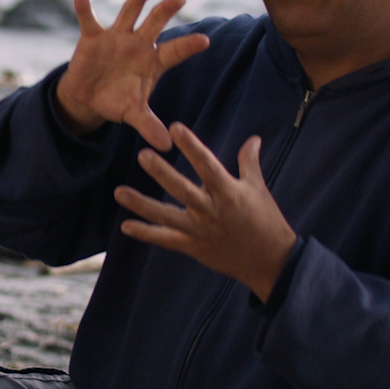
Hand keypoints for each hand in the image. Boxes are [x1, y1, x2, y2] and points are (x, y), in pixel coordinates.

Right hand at [54, 0, 210, 149]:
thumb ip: (149, 125)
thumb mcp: (133, 114)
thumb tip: (166, 146)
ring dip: (136, 0)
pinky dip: (84, 9)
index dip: (188, 46)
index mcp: (153, 62)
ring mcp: (116, 37)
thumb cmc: (116, 101)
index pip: (175, 52)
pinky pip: (88, 20)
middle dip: (166, 11)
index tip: (205, 41)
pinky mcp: (93, 37)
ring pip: (128, 14)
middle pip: (155, 24)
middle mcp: (138, 44)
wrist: (88, 97)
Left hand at [114, 122, 297, 301]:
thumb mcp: (258, 189)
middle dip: (161, 172)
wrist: (269, 261)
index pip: (207, 164)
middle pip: (181, 189)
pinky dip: (145, 234)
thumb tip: (253, 138)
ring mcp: (199, 230)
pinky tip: (126, 226)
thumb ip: (249, 162)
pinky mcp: (193, 247)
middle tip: (143, 155)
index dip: (191, 145)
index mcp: (228, 192)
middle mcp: (211, 210)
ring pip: (166, 216)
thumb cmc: (266, 221)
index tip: (176, 127)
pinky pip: (165, 240)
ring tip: (119, 192)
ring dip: (141, 204)